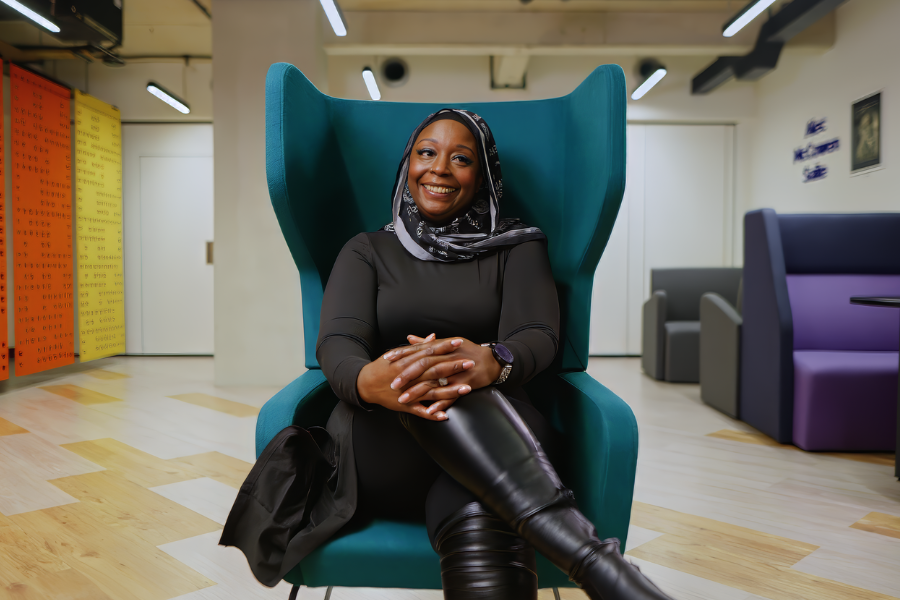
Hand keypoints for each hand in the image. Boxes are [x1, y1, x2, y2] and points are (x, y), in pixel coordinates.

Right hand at [357, 337, 474, 420]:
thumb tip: (433, 337)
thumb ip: (417, 347)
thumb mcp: (398, 353)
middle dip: (454, 367)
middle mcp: (410, 376)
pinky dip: (432, 414)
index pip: (430, 352)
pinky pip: (421, 411)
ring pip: (432, 392)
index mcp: (408, 361)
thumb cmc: (383, 367)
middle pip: (435, 371)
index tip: (459, 342)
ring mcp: (408, 392)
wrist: (365, 384)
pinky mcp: (405, 406)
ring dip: (450, 391)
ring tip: (467, 388)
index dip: (445, 347)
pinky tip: (445, 415)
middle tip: (470, 362)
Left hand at [385, 334, 501, 414]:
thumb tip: (409, 338)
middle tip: (393, 385)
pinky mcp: (465, 384)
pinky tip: (429, 411)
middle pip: (423, 366)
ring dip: (418, 392)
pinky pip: (451, 395)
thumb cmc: (468, 351)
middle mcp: (447, 358)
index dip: (402, 354)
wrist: (492, 360)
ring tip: (404, 400)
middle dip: (406, 376)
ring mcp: (456, 372)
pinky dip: (440, 403)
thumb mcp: (447, 343)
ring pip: (434, 382)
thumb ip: (427, 343)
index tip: (388, 359)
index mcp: (441, 348)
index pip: (418, 350)